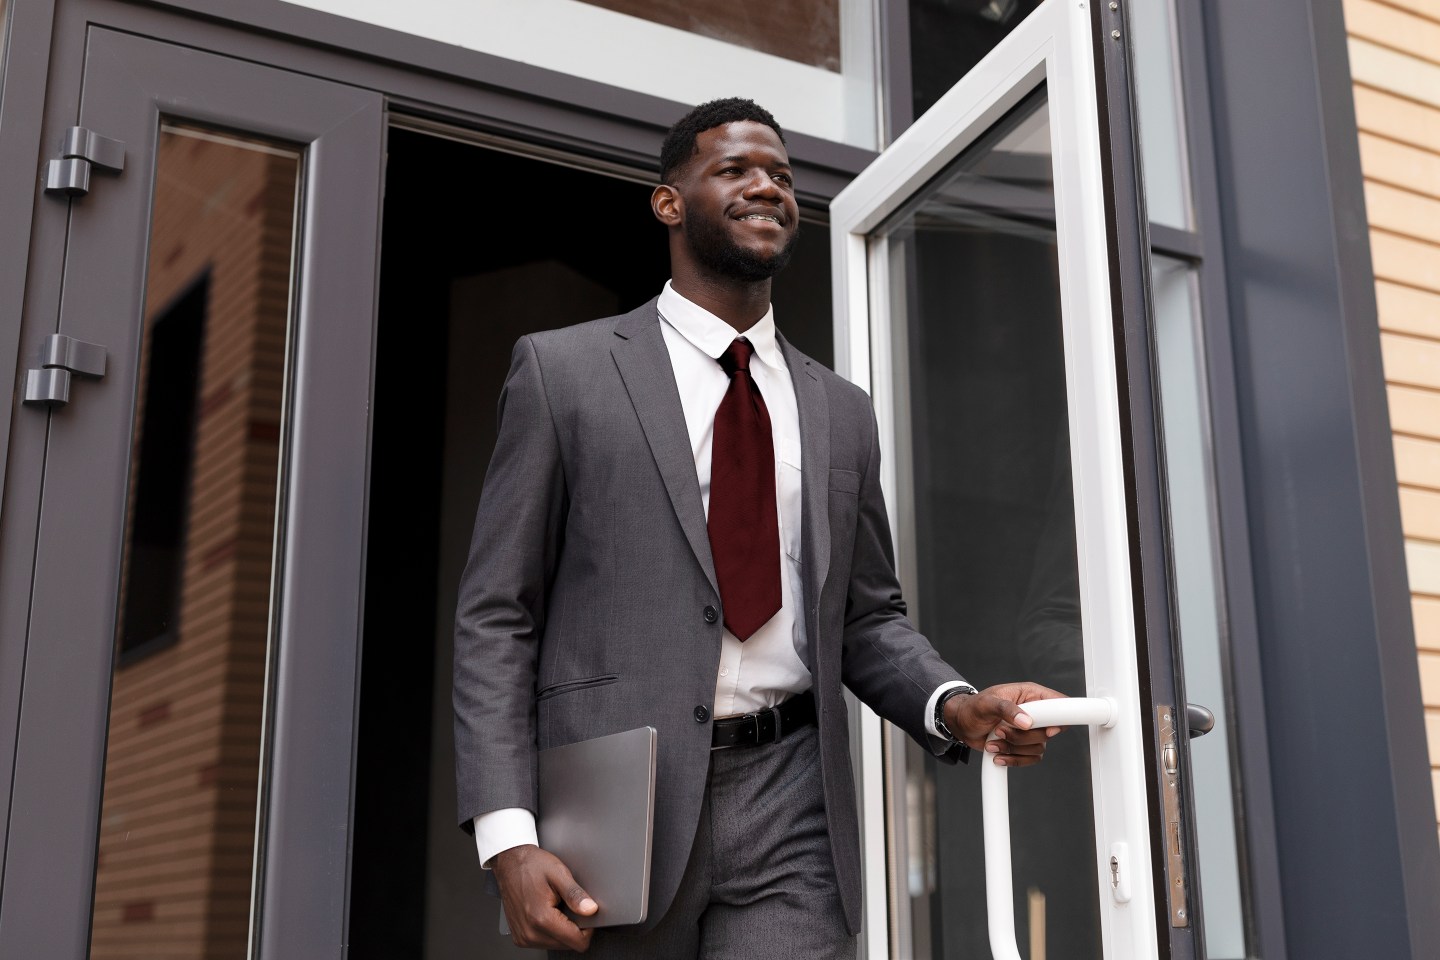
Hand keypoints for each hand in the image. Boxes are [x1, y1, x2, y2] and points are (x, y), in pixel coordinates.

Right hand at [492, 844, 597, 951]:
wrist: (509, 863)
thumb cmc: (531, 865)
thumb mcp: (559, 873)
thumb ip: (575, 894)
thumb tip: (591, 910)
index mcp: (542, 918)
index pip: (577, 942)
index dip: (588, 928)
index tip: (585, 913)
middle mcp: (530, 932)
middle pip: (568, 945)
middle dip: (573, 928)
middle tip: (566, 904)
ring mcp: (523, 937)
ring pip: (557, 945)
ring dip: (561, 929)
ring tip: (554, 906)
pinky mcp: (520, 937)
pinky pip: (544, 942)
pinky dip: (550, 930)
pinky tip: (545, 912)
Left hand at [945, 682, 1064, 766]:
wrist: (962, 724)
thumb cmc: (973, 708)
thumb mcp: (986, 703)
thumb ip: (1007, 709)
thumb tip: (1026, 721)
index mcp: (1030, 695)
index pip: (1058, 703)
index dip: (1059, 717)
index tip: (1048, 729)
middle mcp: (1034, 712)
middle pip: (1048, 731)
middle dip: (1022, 736)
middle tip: (999, 730)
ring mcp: (1030, 730)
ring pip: (1038, 747)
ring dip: (1013, 748)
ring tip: (993, 740)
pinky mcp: (1024, 745)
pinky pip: (1031, 758)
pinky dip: (1013, 759)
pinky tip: (998, 754)